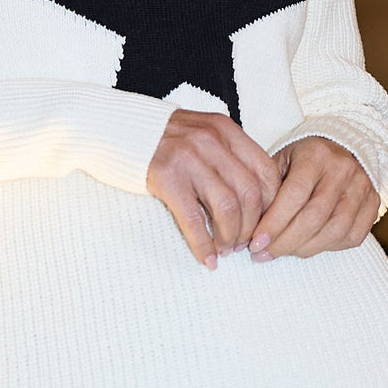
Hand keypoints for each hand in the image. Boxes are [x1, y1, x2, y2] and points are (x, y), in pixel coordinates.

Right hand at [146, 109, 283, 268]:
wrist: (116, 128)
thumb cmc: (164, 138)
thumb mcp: (203, 134)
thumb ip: (229, 155)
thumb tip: (256, 199)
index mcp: (225, 129)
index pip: (265, 171)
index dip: (271, 204)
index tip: (264, 223)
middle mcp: (211, 141)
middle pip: (250, 193)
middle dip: (251, 226)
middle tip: (243, 242)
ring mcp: (189, 158)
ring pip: (227, 207)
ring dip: (230, 236)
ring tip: (225, 249)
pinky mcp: (167, 178)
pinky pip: (194, 220)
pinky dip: (203, 245)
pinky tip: (207, 259)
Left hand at [247, 136, 378, 260]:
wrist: (342, 147)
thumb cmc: (302, 160)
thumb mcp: (281, 162)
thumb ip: (268, 191)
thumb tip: (251, 230)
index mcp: (316, 155)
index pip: (295, 194)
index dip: (274, 223)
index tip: (256, 243)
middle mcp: (343, 169)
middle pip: (315, 217)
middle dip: (285, 242)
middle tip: (263, 254)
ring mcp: (362, 187)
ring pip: (335, 230)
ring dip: (305, 248)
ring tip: (283, 252)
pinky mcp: (374, 204)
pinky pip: (352, 236)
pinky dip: (328, 247)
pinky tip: (309, 245)